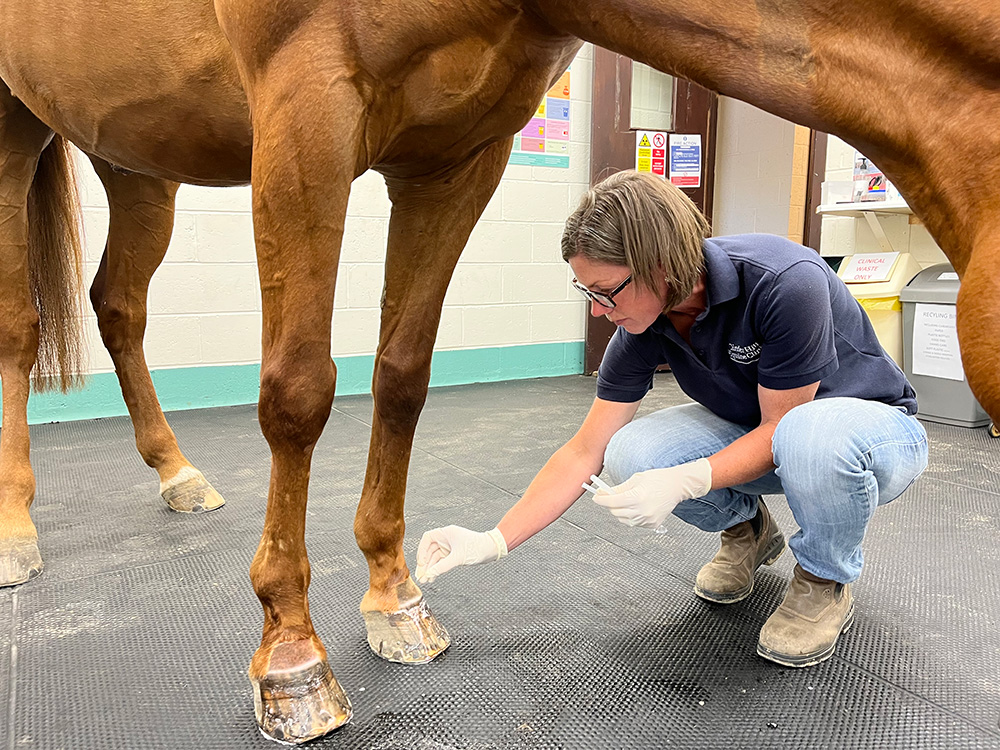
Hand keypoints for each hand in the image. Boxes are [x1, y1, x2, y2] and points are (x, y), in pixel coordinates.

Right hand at [415, 525, 507, 582]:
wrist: (491, 549)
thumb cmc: (477, 548)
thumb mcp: (458, 558)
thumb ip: (442, 567)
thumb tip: (429, 574)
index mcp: (446, 533)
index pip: (427, 538)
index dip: (422, 550)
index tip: (421, 562)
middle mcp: (446, 538)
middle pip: (430, 550)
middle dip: (425, 564)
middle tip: (420, 576)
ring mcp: (449, 546)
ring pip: (435, 557)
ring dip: (430, 568)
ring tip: (425, 580)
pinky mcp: (453, 554)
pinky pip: (442, 561)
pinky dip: (437, 569)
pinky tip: (433, 577)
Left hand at [592, 458, 712, 528]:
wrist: (677, 486)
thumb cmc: (659, 479)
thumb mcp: (636, 479)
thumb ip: (619, 488)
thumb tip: (604, 493)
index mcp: (636, 497)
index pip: (611, 502)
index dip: (600, 499)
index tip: (596, 497)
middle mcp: (641, 510)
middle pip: (615, 512)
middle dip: (610, 504)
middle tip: (609, 496)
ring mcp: (647, 519)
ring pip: (623, 519)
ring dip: (619, 511)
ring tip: (626, 501)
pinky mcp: (652, 524)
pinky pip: (634, 523)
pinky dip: (630, 516)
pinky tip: (635, 507)